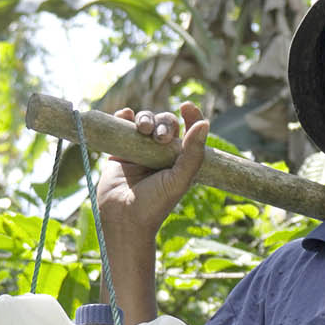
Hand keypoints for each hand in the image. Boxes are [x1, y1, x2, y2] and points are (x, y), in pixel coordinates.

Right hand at [96, 103, 208, 238]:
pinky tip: (125, 116)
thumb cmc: (155, 204)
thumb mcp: (179, 180)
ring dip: (145, 118)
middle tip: (158, 137)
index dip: (191, 115)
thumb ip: (193, 154)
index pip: (189, 130)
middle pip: (165, 122)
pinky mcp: (120, 150)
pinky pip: (122, 125)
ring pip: (145, 121)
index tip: (186, 106)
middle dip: (163, 123)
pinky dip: (123, 117)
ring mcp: (139, 149)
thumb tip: (205, 123)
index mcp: (180, 158)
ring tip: (142, 129)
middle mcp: (161, 152)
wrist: (123, 218)